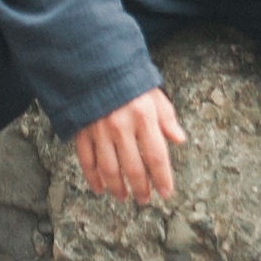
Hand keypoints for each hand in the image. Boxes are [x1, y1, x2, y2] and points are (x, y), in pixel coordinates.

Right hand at [73, 87, 185, 202]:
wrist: (92, 60)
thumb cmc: (126, 77)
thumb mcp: (152, 91)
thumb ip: (166, 116)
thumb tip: (179, 139)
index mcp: (143, 115)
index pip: (156, 155)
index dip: (162, 178)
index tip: (166, 192)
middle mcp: (120, 125)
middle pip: (133, 168)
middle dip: (141, 188)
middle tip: (145, 199)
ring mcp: (99, 129)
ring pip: (109, 169)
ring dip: (117, 188)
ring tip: (124, 197)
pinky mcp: (81, 129)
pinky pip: (86, 160)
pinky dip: (92, 177)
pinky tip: (99, 188)